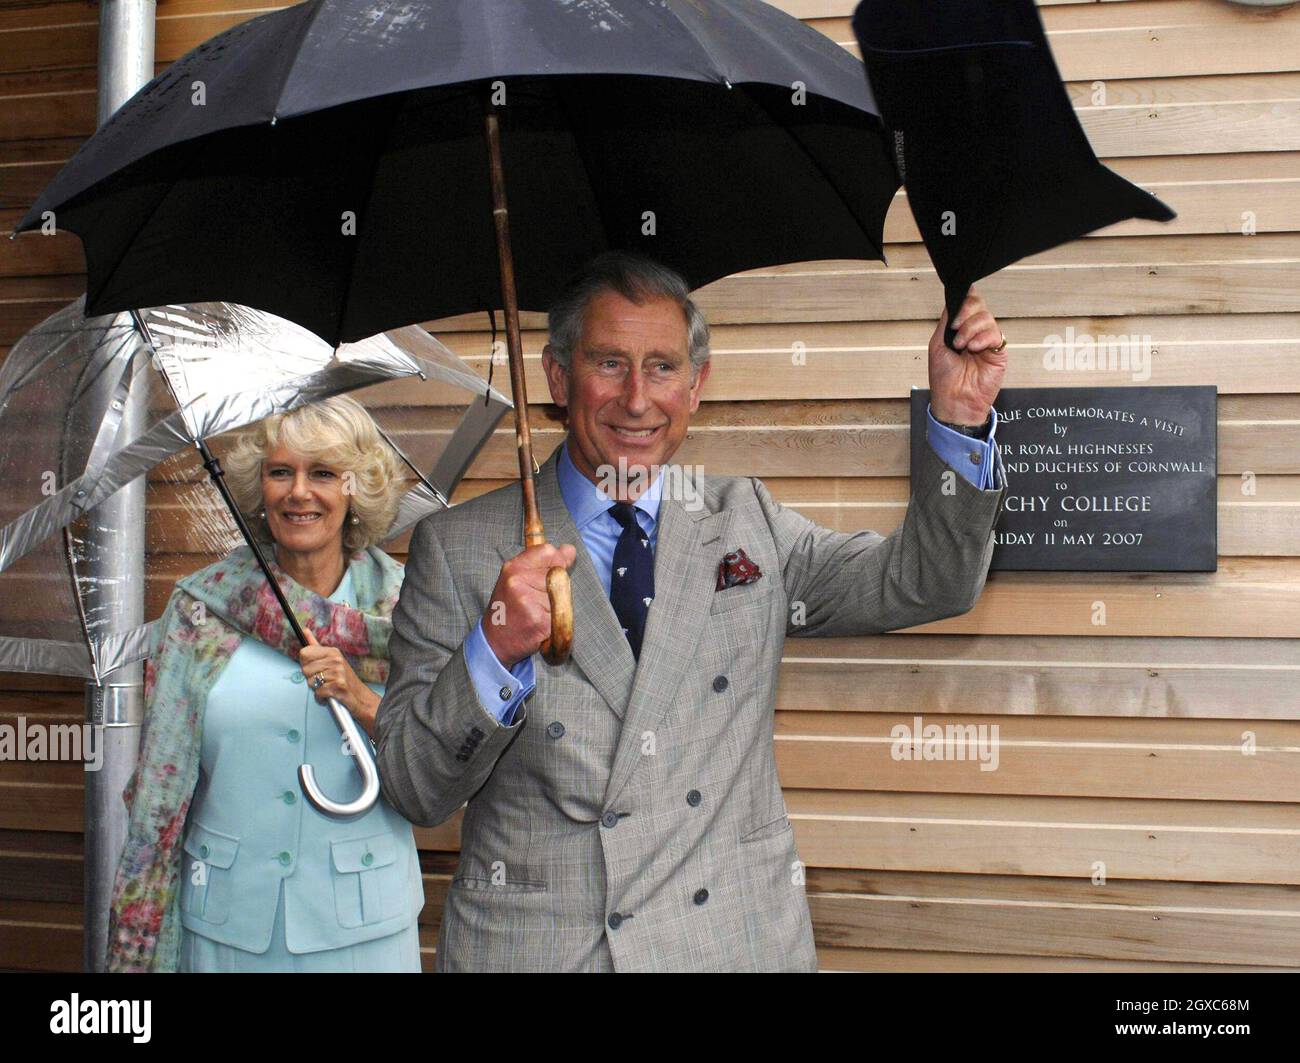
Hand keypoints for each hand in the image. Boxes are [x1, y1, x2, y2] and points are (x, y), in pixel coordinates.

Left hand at [298, 628, 379, 736]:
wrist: (360, 697)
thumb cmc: (343, 679)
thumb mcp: (331, 659)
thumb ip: (315, 646)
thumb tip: (304, 630)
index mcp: (332, 651)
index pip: (304, 653)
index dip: (306, 664)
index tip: (315, 669)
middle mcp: (336, 659)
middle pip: (305, 669)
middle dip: (311, 678)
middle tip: (324, 680)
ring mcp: (338, 672)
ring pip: (310, 682)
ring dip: (317, 689)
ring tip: (328, 687)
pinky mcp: (339, 686)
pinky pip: (318, 693)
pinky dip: (321, 698)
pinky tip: (330, 695)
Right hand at [482, 542, 577, 668]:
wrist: (494, 642)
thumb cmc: (509, 609)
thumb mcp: (518, 579)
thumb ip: (543, 563)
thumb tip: (570, 549)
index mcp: (513, 568)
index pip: (548, 551)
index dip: (557, 562)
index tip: (552, 575)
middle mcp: (518, 581)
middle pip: (559, 575)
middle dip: (556, 589)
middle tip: (538, 603)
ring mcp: (528, 601)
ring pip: (562, 597)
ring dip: (556, 608)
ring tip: (538, 614)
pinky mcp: (539, 621)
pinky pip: (562, 617)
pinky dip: (555, 624)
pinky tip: (539, 627)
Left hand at [928, 288, 1007, 425]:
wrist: (954, 400)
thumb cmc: (944, 378)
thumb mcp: (937, 344)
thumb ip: (946, 322)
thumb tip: (952, 301)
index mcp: (960, 329)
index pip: (968, 304)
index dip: (964, 300)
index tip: (955, 311)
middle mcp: (974, 332)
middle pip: (979, 305)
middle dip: (966, 312)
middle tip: (956, 327)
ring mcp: (987, 341)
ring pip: (986, 317)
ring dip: (971, 328)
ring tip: (962, 345)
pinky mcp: (998, 351)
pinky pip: (996, 334)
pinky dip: (983, 338)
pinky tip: (974, 348)